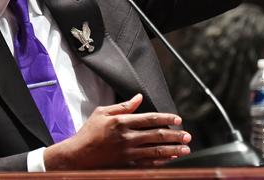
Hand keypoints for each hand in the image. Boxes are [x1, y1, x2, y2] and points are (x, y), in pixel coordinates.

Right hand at [43, 94, 190, 168]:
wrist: (77, 156)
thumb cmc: (88, 133)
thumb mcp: (102, 113)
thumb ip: (123, 106)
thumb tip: (139, 97)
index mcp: (122, 122)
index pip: (150, 118)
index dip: (166, 118)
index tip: (178, 119)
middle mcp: (127, 138)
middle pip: (157, 135)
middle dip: (174, 135)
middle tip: (187, 136)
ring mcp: (127, 153)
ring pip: (155, 151)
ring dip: (172, 150)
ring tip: (185, 149)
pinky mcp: (126, 165)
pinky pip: (147, 163)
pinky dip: (160, 161)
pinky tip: (170, 159)